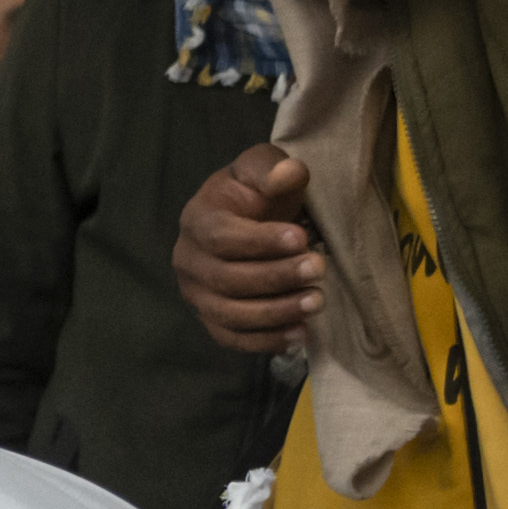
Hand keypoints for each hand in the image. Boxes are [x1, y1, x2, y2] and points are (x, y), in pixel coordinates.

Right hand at [171, 141, 329, 359]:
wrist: (246, 220)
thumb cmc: (256, 193)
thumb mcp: (263, 167)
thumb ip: (273, 167)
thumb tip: (288, 173)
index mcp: (196, 221)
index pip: (221, 237)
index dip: (259, 242)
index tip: (299, 238)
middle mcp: (188, 261)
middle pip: (226, 279)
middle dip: (276, 277)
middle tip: (319, 269)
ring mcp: (197, 295)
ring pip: (230, 314)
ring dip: (276, 312)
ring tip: (317, 301)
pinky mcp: (211, 320)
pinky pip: (233, 338)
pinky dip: (265, 341)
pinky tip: (300, 334)